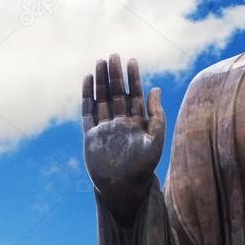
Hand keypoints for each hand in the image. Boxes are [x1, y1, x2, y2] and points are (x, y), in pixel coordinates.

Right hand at [82, 54, 164, 222]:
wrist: (124, 189)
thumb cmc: (143, 168)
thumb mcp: (155, 139)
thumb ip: (156, 114)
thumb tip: (157, 89)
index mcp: (136, 124)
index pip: (135, 95)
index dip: (134, 78)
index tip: (133, 60)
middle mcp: (120, 123)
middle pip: (116, 93)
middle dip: (115, 75)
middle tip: (113, 55)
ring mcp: (105, 128)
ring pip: (102, 99)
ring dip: (101, 81)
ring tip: (100, 62)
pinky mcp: (91, 136)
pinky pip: (88, 112)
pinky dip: (87, 96)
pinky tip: (88, 80)